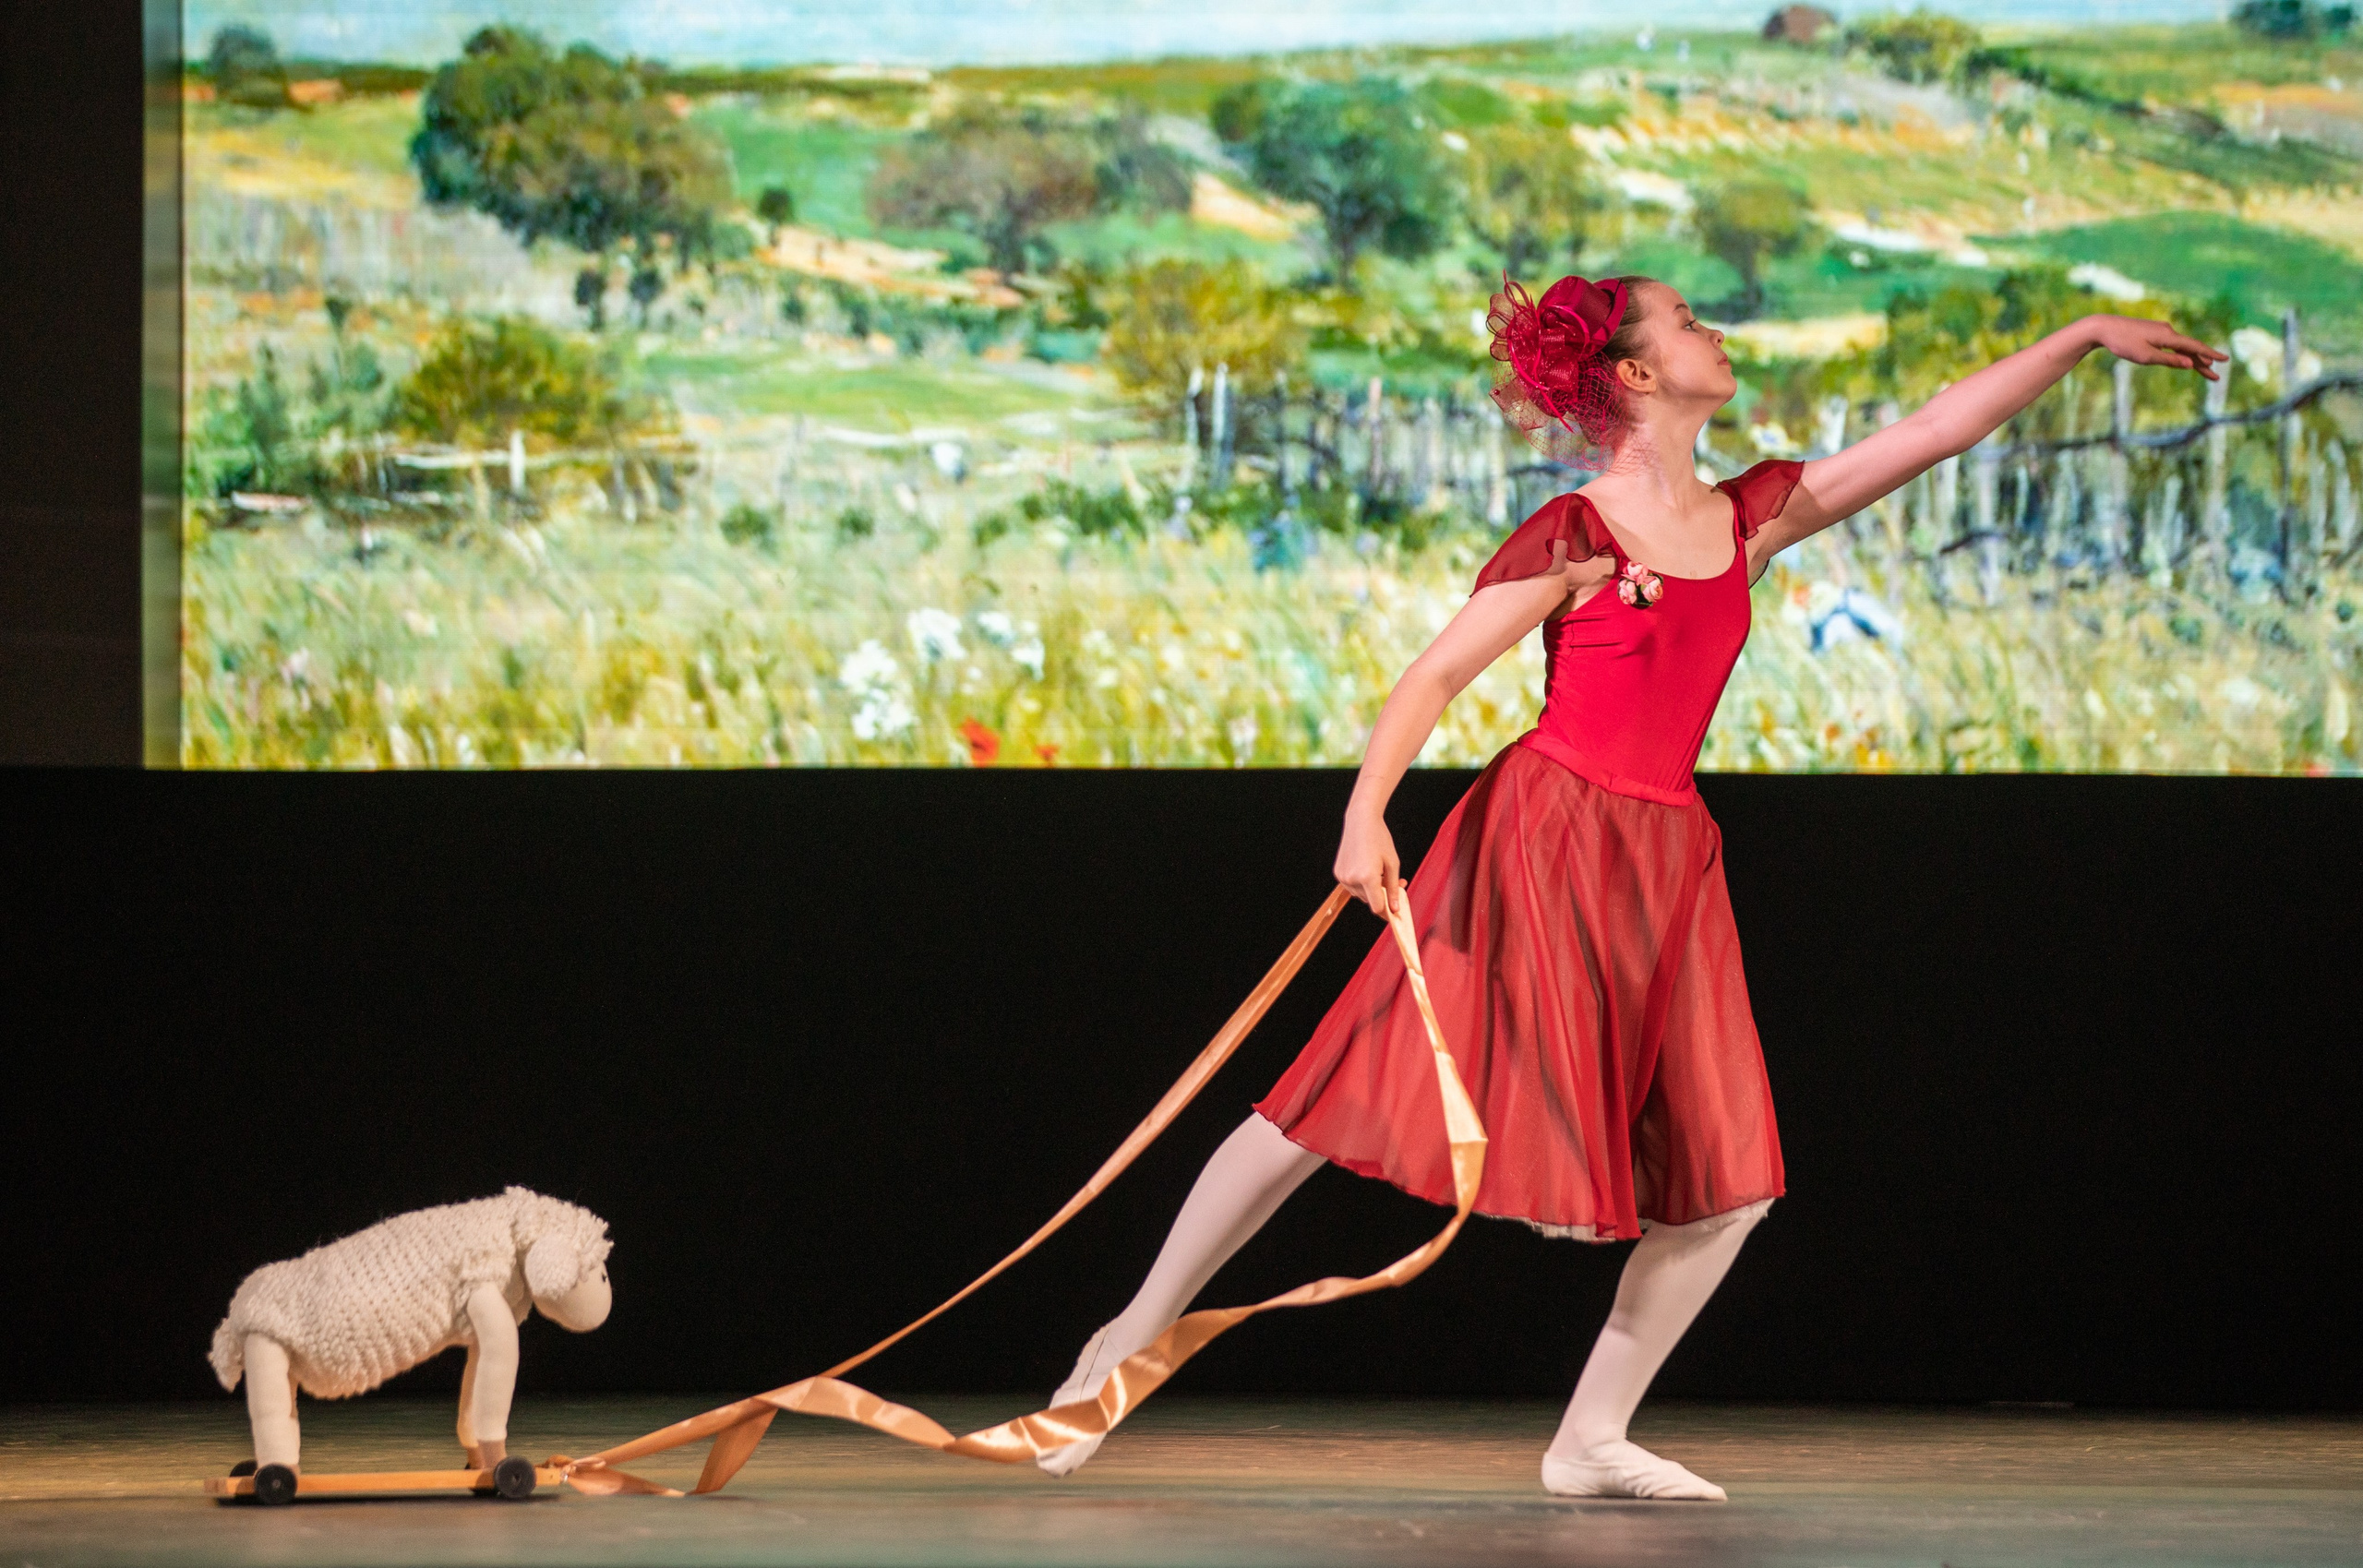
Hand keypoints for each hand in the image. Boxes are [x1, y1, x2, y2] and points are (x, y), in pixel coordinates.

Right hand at [1334, 809, 1401, 917]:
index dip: (1387, 911)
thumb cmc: (1379, 840)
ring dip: (1371, 889)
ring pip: (1360, 895)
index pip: (1377, 906)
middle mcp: (1352, 879)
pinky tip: (1366, 867)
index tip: (1394, 912)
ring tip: (1379, 871)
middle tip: (1395, 882)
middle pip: (1369, 901)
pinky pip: (1352, 886)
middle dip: (1381, 895)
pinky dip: (1360, 883)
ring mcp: (1343, 877)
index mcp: (1368, 877)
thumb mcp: (1393, 864)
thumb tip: (1395, 908)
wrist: (1361, 821)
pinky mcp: (1338, 873)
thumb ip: (1393, 888)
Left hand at [2086, 315, 2226, 379]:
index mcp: (2168, 336)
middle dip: (2204, 363)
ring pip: (2181, 348)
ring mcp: (2160, 331)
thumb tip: (2190, 364)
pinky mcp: (2153, 333)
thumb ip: (2169, 360)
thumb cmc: (2122, 343)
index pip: (2194, 346)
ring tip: (2206, 371)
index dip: (2210, 354)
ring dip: (2193, 359)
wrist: (2103, 328)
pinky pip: (2172, 345)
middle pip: (2190, 349)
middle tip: (2216, 377)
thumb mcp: (2145, 356)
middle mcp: (2168, 331)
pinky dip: (2180, 354)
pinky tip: (2185, 360)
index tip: (2225, 360)